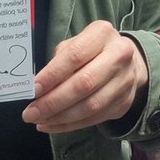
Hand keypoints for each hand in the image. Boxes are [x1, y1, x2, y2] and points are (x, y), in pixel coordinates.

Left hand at [22, 21, 148, 133]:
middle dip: (53, 101)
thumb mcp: (76, 43)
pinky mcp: (124, 102)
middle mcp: (119, 55)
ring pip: (90, 106)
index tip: (33, 89)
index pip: (74, 56)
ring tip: (40, 120)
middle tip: (31, 112)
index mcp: (102, 34)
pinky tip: (53, 125)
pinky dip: (70, 125)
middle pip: (84, 83)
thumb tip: (35, 86)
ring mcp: (125, 80)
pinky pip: (94, 118)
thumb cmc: (93, 51)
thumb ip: (58, 61)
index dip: (52, 75)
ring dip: (60, 117)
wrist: (129, 63)